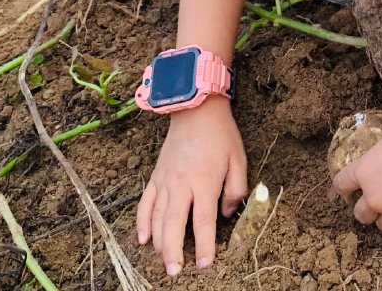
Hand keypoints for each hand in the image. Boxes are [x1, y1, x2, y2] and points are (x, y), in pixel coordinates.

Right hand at [136, 99, 246, 276]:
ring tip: (163, 263)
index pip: (204, 220)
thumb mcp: (239, 160)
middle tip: (176, 273)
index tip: (206, 264)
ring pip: (157, 218)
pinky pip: (146, 204)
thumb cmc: (221, 135)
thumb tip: (227, 215)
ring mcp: (165, 181)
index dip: (205, 245)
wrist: (195, 109)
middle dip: (174, 252)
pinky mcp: (156, 176)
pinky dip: (142, 223)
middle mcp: (181, 184)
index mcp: (205, 182)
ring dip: (159, 244)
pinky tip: (143, 240)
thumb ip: (236, 190)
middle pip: (174, 225)